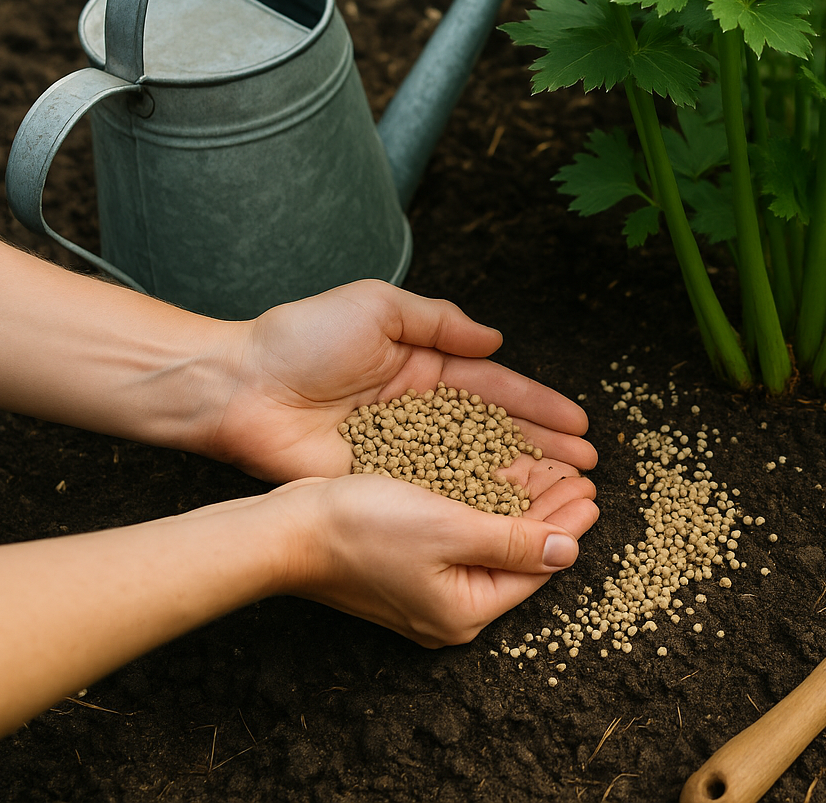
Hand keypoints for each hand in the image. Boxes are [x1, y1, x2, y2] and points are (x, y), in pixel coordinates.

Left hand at [204, 279, 596, 482]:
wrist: (238, 386)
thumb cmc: (301, 338)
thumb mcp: (379, 308)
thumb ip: (440, 322)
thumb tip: (495, 341)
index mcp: (424, 368)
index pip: (496, 390)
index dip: (538, 407)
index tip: (579, 424)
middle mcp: (421, 412)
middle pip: (496, 435)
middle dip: (543, 451)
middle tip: (587, 469)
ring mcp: (403, 451)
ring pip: (474, 470)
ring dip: (519, 482)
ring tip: (564, 495)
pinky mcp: (381, 483)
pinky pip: (436, 496)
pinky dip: (474, 507)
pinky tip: (510, 517)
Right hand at [273, 470, 599, 646]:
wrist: (286, 530)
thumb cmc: (362, 528)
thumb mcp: (452, 529)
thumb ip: (513, 541)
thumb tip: (566, 551)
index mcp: (464, 611)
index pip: (535, 568)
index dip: (567, 527)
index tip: (592, 493)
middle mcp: (447, 611)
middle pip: (517, 559)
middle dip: (550, 514)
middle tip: (581, 478)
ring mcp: (424, 593)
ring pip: (491, 545)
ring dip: (522, 507)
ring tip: (553, 475)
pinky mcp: (405, 569)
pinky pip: (462, 539)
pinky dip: (487, 509)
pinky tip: (501, 481)